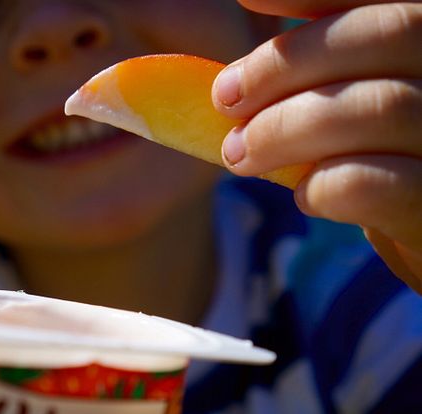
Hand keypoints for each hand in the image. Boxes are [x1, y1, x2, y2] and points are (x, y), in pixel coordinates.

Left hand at [213, 0, 421, 292]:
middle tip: (226, 99)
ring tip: (240, 154)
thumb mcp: (356, 97)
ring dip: (284, 130)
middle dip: (286, 66)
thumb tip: (244, 17)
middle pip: (387, 34)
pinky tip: (305, 196)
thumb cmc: (384, 155)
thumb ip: (320, 62)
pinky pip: (370, 183)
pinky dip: (319, 185)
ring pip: (377, 108)